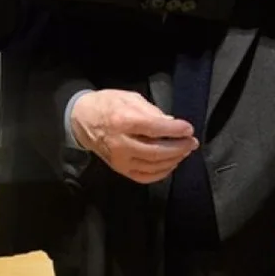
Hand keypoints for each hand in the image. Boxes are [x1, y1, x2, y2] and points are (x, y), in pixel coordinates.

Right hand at [69, 89, 197, 183]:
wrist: (82, 120)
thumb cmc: (108, 104)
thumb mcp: (129, 98)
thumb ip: (151, 111)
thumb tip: (171, 122)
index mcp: (122, 121)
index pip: (154, 129)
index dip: (175, 130)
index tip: (189, 128)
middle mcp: (120, 144)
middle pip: (156, 151)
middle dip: (179, 147)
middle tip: (192, 142)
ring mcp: (119, 160)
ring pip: (153, 166)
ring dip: (173, 160)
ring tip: (185, 151)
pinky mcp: (120, 170)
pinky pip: (145, 177)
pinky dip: (161, 173)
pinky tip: (171, 163)